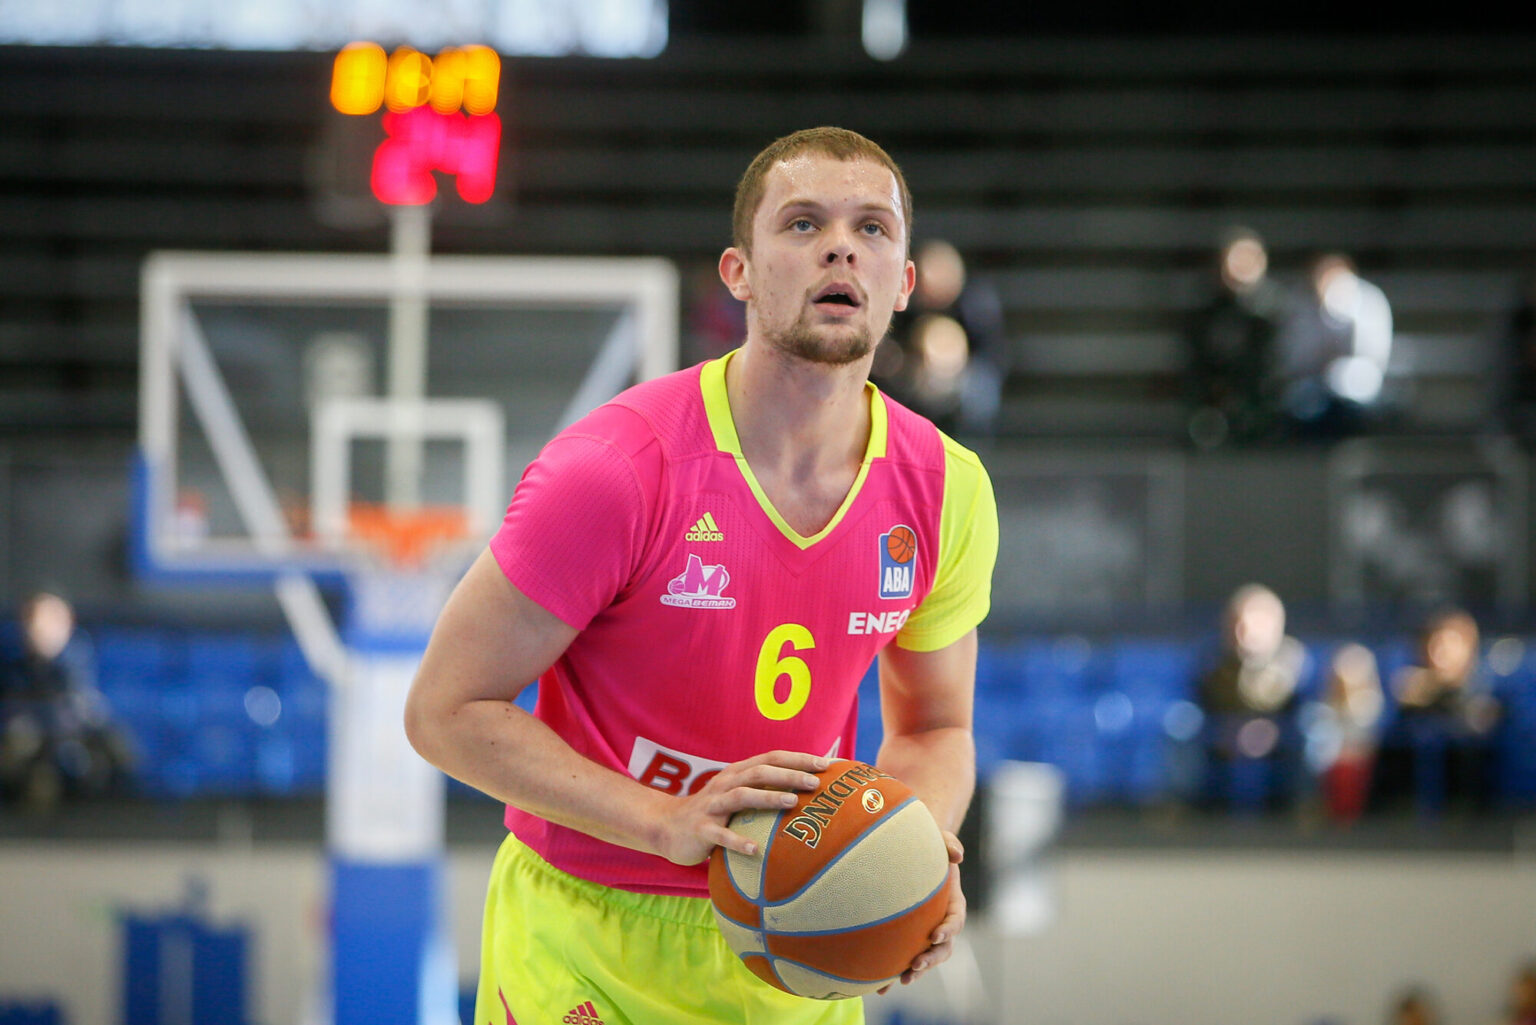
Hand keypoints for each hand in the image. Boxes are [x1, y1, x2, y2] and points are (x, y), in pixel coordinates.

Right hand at [652, 750, 829, 866]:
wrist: (666, 826)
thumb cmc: (712, 812)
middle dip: (789, 775)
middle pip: (759, 772)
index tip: (826, 763)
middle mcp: (725, 783)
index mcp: (737, 773)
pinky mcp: (701, 829)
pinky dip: (737, 841)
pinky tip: (754, 849)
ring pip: (742, 796)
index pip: (771, 758)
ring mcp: (712, 806)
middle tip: (816, 782)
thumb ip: (762, 791)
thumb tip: (806, 795)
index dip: (798, 759)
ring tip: (792, 802)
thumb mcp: (736, 796)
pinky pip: (721, 835)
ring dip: (768, 797)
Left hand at [881, 831, 965, 992]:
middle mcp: (941, 923)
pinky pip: (903, 957)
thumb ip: (949, 843)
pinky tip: (880, 986)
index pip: (955, 920)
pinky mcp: (908, 938)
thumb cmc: (928, 846)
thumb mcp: (940, 839)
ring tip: (902, 980)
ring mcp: (925, 933)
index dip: (948, 929)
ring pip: (925, 958)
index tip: (935, 934)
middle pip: (942, 948)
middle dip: (931, 959)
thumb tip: (957, 856)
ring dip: (916, 971)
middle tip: (916, 964)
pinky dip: (894, 972)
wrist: (911, 855)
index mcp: (952, 904)